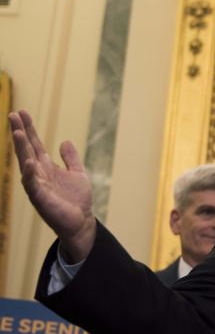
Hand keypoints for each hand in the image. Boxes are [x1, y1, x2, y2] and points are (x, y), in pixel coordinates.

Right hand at [8, 109, 95, 261]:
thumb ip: (71, 158)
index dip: (28, 129)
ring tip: (16, 132)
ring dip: (21, 148)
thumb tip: (65, 141)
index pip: (34, 144)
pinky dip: (30, 174)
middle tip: (13, 115)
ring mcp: (37, 185)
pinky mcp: (40, 198)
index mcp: (46, 167)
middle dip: (20, 132)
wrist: (81, 221)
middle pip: (27, 149)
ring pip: (25, 163)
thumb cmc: (76, 199)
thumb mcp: (77, 173)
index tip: (21, 112)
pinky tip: (29, 163)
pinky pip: (32, 185)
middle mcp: (38, 174)